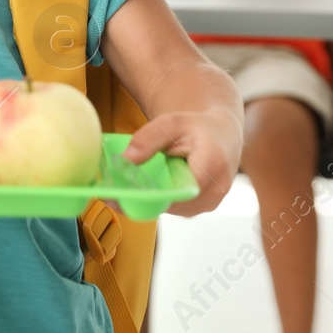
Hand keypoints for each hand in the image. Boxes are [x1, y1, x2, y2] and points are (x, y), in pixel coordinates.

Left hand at [123, 107, 242, 216]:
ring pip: (171, 209)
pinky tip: (145, 190)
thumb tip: (125, 159)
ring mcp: (210, 203)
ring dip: (150, 201)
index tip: (123, 193)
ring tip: (125, 190)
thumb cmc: (196, 127)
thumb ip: (148, 138)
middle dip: (143, 199)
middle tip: (112, 195)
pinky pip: (175, 209)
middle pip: (172, 203)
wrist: (221, 137)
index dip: (150, 194)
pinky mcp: (202, 208)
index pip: (178, 190)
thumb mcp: (171, 123)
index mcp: (212, 165)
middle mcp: (215, 190)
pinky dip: (159, 200)